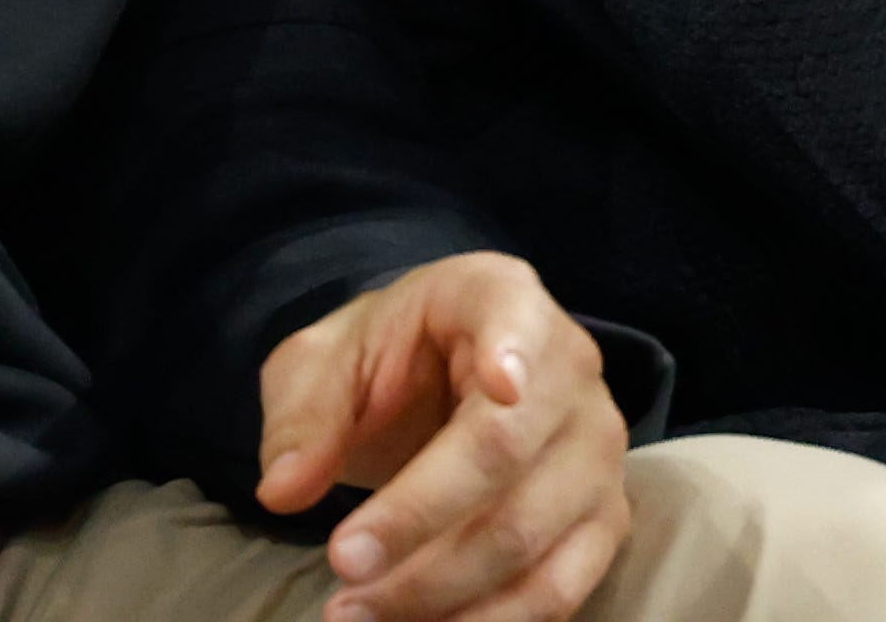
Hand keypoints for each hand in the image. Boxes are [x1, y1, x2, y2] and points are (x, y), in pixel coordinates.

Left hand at [256, 253, 632, 621]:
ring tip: (353, 615)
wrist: (437, 387)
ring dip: (438, 593)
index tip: (497, 383)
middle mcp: (571, 368)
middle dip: (419, 520)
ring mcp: (597, 449)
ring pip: (530, 537)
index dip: (512, 352)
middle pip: (508, 451)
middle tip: (342, 564)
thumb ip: (304, 417)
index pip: (513, 319)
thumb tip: (282, 491)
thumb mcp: (325, 364)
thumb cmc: (386, 365)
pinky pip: (558, 591)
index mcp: (500, 296)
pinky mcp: (603, 520)